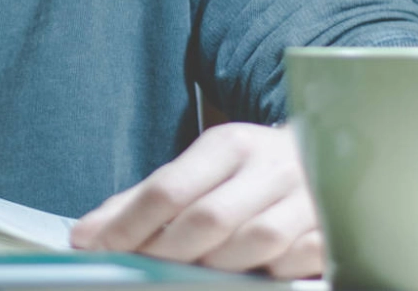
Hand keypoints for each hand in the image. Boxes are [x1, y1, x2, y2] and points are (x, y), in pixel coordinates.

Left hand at [69, 123, 321, 278]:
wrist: (329, 157)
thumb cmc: (246, 174)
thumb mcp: (195, 172)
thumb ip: (139, 203)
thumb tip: (84, 236)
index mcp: (229, 144)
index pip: (168, 188)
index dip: (129, 226)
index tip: (98, 249)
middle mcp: (268, 166)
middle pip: (208, 219)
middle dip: (167, 252)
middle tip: (142, 269)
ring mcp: (306, 199)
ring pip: (253, 243)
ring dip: (217, 266)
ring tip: (192, 272)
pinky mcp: (332, 230)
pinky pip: (294, 262)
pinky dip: (268, 272)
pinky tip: (252, 273)